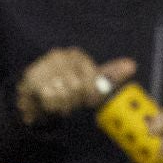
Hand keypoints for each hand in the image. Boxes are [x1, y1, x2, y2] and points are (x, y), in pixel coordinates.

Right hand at [15, 50, 136, 124]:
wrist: (31, 101)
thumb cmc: (63, 92)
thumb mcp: (89, 84)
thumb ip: (109, 75)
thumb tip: (132, 65)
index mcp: (75, 55)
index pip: (92, 78)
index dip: (87, 94)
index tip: (80, 98)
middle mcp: (60, 56)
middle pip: (78, 86)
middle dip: (73, 100)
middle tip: (65, 102)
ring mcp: (44, 66)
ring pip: (64, 93)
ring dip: (61, 105)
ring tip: (55, 103)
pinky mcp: (32, 78)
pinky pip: (49, 98)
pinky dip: (49, 106)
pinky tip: (45, 104)